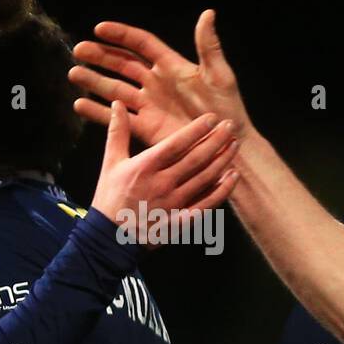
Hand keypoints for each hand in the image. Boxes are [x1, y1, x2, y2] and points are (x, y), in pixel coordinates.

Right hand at [70, 9, 251, 146]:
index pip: (141, 44)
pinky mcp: (145, 127)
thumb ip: (209, 46)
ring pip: (115, 89)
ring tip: (74, 74)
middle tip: (79, 50)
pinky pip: (118, 118)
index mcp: (171, 66)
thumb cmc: (229, 109)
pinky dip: (99, 112)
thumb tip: (207, 14)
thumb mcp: (220, 75)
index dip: (121, 35)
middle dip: (100, 57)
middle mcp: (156, 82)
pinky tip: (80, 105)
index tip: (99, 28)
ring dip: (95, 81)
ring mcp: (149, 105)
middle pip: (122, 64)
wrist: (227, 145)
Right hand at [88, 100, 238, 239]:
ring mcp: (173, 203)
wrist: (108, 238)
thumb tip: (117, 105)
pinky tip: (233, 177)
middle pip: (196, 159)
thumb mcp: (110, 162)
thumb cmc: (109, 197)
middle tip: (231, 127)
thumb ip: (117, 132)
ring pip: (204, 179)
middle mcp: (162, 183)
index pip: (176, 144)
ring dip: (222, 161)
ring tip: (235, 146)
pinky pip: (206, 204)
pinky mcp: (180, 220)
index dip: (197, 130)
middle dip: (216, 141)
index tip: (213, 118)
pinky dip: (222, 191)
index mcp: (145, 167)